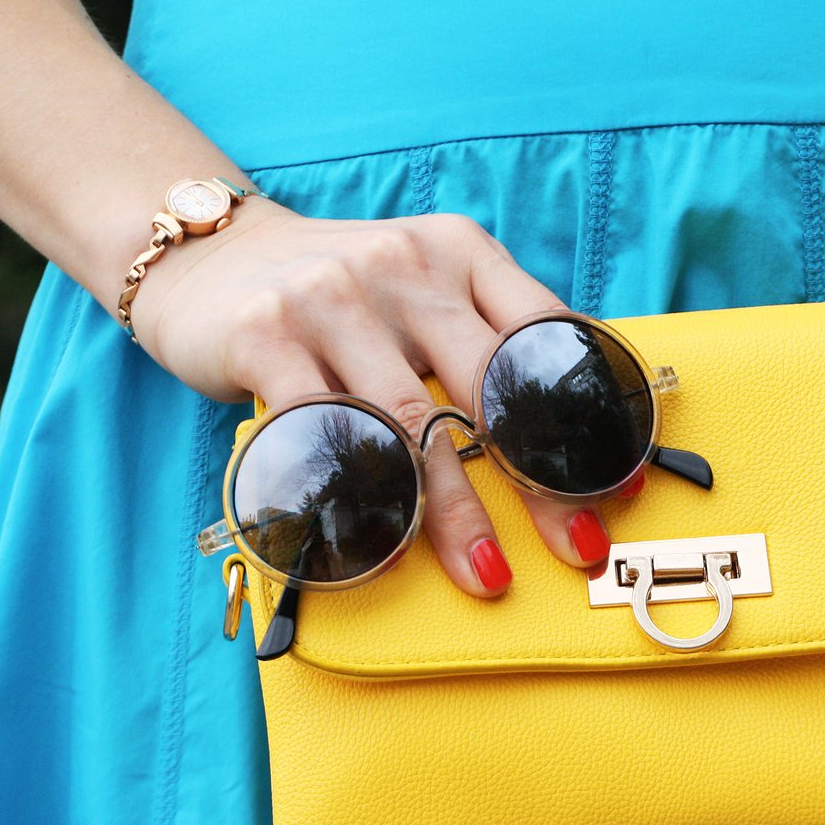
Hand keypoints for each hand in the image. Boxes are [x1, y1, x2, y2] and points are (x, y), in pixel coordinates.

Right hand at [127, 199, 629, 596]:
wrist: (208, 254)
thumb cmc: (338, 294)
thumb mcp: (423, 286)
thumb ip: (485, 336)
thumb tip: (568, 442)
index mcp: (459, 251)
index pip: (543, 335)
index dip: (585, 416)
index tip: (616, 485)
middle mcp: (404, 265)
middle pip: (490, 387)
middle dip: (539, 480)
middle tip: (576, 547)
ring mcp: (332, 296)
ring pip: (409, 421)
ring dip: (452, 510)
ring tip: (485, 572)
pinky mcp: (266, 334)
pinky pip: (323, 433)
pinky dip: (356, 497)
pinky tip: (380, 548)